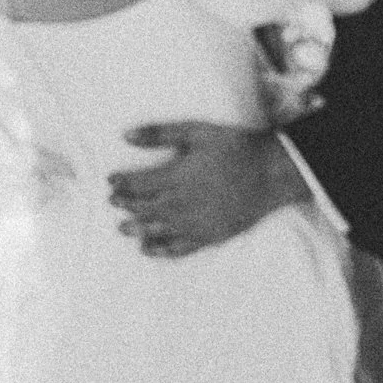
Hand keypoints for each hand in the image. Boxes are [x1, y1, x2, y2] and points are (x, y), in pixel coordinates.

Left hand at [107, 121, 309, 257]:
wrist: (272, 173)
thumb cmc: (234, 147)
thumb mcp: (196, 132)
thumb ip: (160, 134)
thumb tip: (125, 136)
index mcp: (177, 177)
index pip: (139, 184)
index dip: (121, 183)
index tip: (110, 181)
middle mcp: (184, 203)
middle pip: (146, 208)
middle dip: (126, 206)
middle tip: (112, 203)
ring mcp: (198, 223)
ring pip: (159, 230)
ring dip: (138, 229)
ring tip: (122, 229)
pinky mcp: (213, 236)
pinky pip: (182, 248)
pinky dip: (162, 250)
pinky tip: (149, 250)